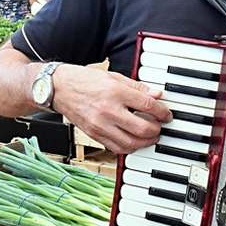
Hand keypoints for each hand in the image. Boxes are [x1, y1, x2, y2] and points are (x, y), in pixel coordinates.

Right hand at [51, 65, 172, 153]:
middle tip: (160, 126)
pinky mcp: (94, 135)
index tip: (167, 114)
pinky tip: (134, 142)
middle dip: (157, 130)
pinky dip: (129, 148)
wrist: (59, 88)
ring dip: (145, 142)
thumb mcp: (114, 77)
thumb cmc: (84, 80)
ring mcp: (100, 125)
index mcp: (116, 92)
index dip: (163, 112)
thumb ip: (137, 87)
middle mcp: (108, 110)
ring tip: (150, 136)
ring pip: (131, 143)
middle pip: (142, 128)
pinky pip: (116, 148)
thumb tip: (157, 94)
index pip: (148, 105)